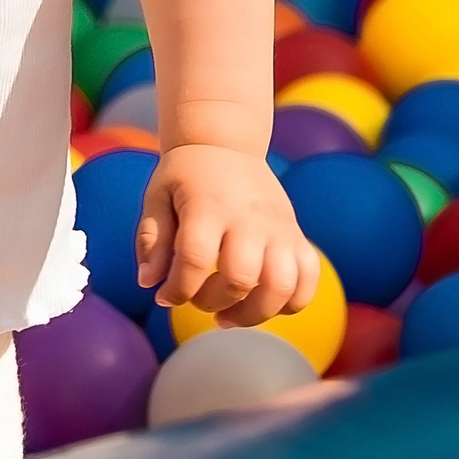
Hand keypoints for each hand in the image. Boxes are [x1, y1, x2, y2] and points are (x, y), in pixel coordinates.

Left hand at [136, 143, 318, 327]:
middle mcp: (248, 218)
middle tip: (197, 299)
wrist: (226, 143)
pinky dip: (291, 302)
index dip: (177, 290)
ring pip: (281, 285)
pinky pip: (309, 278)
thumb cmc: (186, 175)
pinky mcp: (296, 234)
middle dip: (213, 303)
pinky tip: (262, 303)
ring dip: (253, 313)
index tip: (165, 297)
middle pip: (240, 277)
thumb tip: (150, 283)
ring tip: (229, 315)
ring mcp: (279, 227)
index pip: (195, 259)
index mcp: (208, 206)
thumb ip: (151, 240)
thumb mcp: (157, 198)